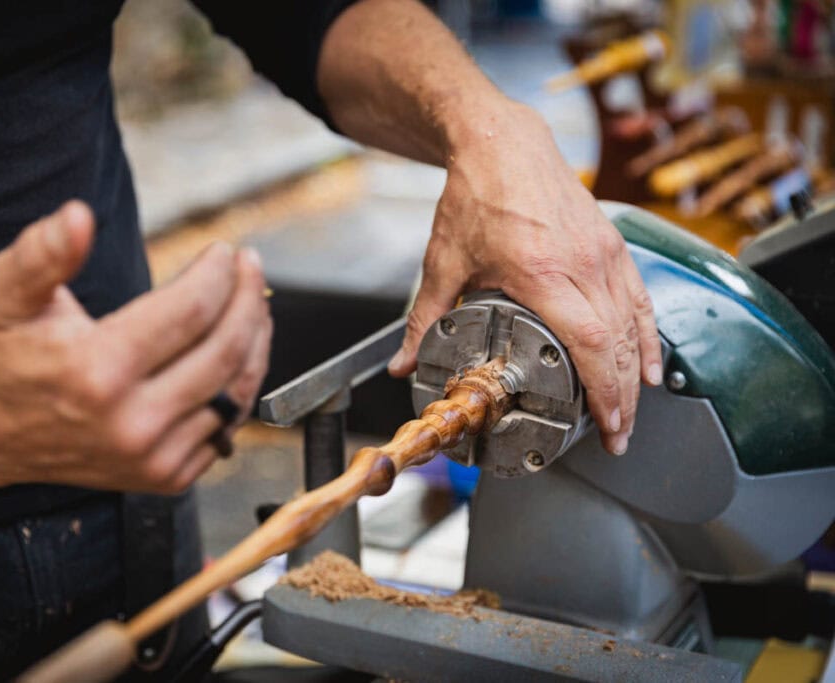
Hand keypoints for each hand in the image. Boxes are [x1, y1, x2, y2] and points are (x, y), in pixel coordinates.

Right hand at [0, 201, 271, 492]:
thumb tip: (77, 217)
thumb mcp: (6, 293)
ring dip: (256, 338)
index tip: (223, 250)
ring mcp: (154, 456)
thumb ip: (42, 253)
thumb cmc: (10, 355)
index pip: (191, 310)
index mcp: (96, 372)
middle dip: (249, 298)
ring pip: (237, 390)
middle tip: (250, 266)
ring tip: (252, 302)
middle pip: (226, 349)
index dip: (218, 272)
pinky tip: (236, 350)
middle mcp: (131, 423)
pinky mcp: (168, 477)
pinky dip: (241, 384)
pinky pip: (228, 426)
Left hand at [388, 102, 661, 454]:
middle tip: (617, 436)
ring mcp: (602, 252)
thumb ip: (423, 319)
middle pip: (616, 344)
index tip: (606, 424)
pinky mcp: (610, 244)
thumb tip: (402, 362)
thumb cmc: (475, 195)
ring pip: (633, 324)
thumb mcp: (443, 263)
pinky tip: (648, 363)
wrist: (502, 142)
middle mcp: (581, 264)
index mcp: (540, 273)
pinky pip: (639, 298)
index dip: (603, 390)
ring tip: (630, 412)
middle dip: (621, 398)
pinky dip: (646, 335)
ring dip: (636, 373)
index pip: (588, 343)